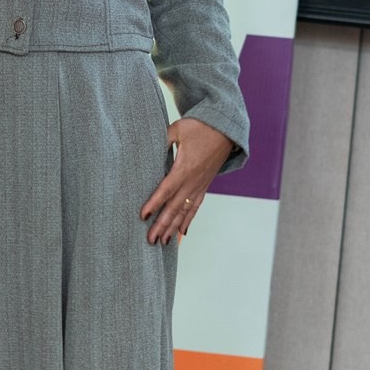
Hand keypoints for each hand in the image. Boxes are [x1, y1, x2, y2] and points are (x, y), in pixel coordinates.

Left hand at [140, 118, 234, 246]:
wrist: (225, 130)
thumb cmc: (200, 127)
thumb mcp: (177, 129)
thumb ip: (162, 140)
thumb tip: (146, 147)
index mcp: (184, 168)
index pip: (166, 189)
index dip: (154, 203)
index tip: (143, 216)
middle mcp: (193, 181)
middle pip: (175, 207)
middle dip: (162, 224)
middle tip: (150, 239)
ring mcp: (200, 185)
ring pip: (185, 211)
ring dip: (174, 227)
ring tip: (163, 242)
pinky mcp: (204, 186)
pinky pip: (195, 207)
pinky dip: (189, 220)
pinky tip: (182, 232)